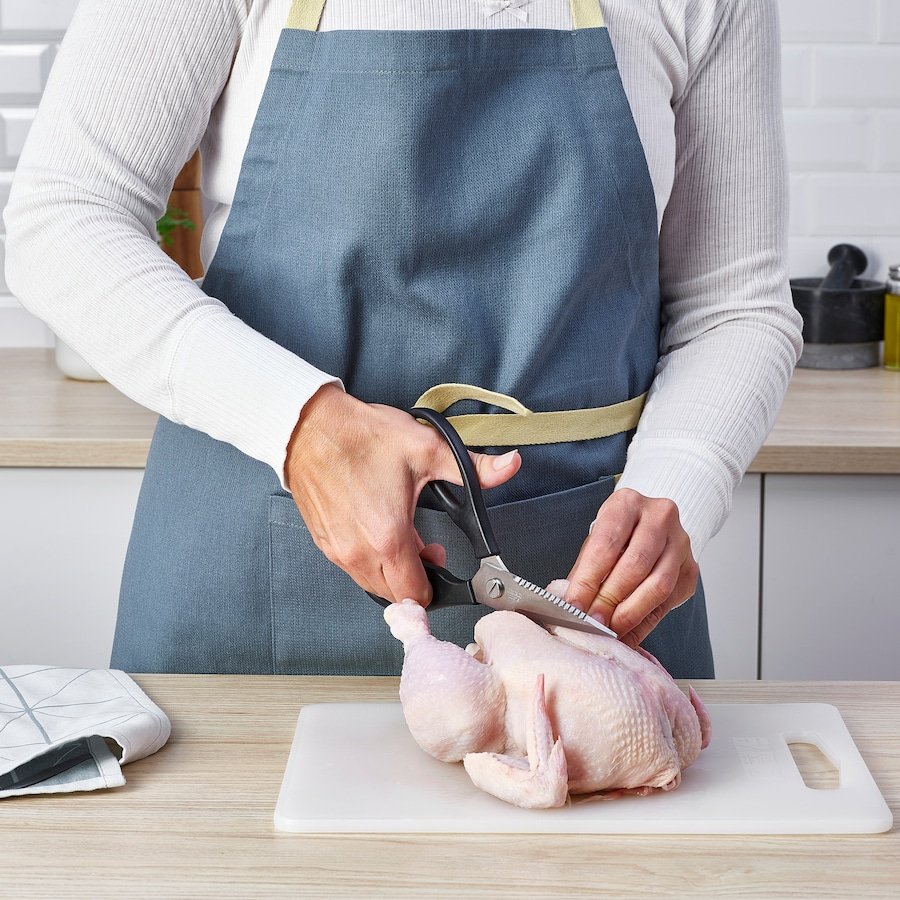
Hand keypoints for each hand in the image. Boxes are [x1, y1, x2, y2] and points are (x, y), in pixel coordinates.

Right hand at [283, 384, 521, 604]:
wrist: (309, 428)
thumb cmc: (361, 437)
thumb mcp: (426, 448)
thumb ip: (473, 466)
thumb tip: (510, 465)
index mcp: (389, 537)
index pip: (418, 594)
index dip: (437, 583)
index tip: (440, 557)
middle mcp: (359, 553)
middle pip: (395, 595)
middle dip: (416, 579)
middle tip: (425, 546)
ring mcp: (337, 551)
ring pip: (371, 585)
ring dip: (391, 571)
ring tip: (400, 536)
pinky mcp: (324, 543)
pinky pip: (351, 569)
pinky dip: (368, 560)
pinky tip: (376, 530)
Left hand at [560, 488, 698, 648]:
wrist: (651, 526)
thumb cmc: (617, 536)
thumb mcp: (595, 542)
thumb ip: (585, 572)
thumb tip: (573, 608)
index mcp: (627, 503)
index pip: (606, 544)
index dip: (589, 580)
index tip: (575, 606)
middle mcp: (659, 517)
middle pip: (635, 565)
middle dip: (610, 599)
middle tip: (593, 623)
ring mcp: (680, 542)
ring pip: (658, 585)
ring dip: (630, 613)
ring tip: (610, 630)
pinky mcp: (691, 568)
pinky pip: (668, 602)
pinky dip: (645, 622)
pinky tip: (628, 632)